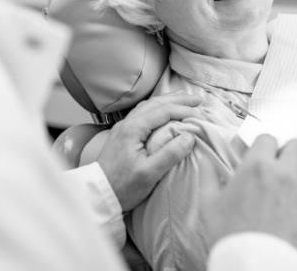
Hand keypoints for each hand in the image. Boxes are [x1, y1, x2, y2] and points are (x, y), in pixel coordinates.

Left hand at [97, 93, 200, 211]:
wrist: (96, 197)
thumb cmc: (122, 187)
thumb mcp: (149, 174)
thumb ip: (170, 154)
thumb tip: (189, 137)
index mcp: (133, 129)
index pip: (163, 111)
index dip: (183, 110)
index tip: (200, 113)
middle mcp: (127, 123)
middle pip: (156, 103)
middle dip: (178, 99)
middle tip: (197, 99)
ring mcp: (123, 128)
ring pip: (149, 106)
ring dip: (168, 101)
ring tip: (184, 101)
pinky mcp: (122, 135)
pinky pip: (143, 113)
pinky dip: (158, 108)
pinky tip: (163, 112)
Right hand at [198, 135, 296, 259]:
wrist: (254, 269)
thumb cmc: (231, 238)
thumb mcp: (209, 205)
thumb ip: (207, 176)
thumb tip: (204, 160)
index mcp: (257, 166)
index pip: (269, 138)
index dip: (266, 148)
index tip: (265, 157)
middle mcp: (284, 173)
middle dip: (290, 154)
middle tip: (284, 167)